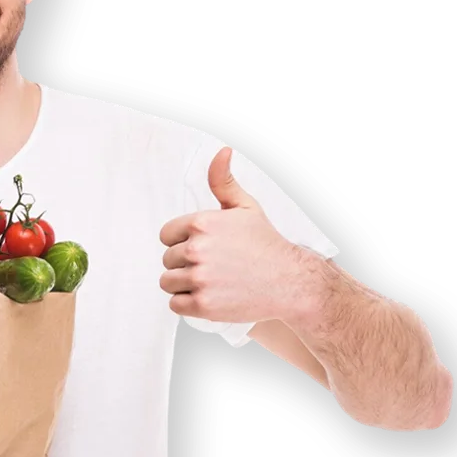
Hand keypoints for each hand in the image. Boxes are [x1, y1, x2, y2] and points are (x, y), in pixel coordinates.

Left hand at [159, 146, 304, 323]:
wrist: (290, 281)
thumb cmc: (265, 243)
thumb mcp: (246, 207)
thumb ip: (223, 181)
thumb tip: (222, 151)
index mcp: (201, 223)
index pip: (166, 235)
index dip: (182, 241)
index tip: (202, 247)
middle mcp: (197, 250)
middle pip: (167, 259)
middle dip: (184, 263)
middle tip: (212, 266)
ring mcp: (199, 279)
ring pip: (168, 282)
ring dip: (183, 284)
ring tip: (209, 281)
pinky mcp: (203, 305)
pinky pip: (175, 304)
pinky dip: (187, 303)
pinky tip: (208, 296)